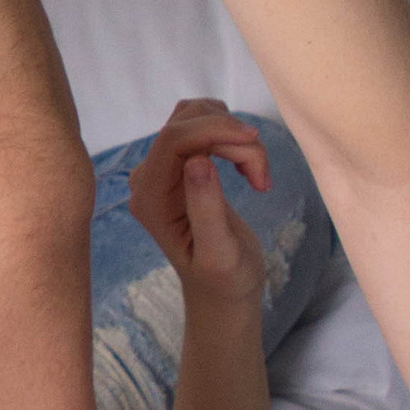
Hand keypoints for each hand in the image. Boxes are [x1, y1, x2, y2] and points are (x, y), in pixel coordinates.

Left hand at [128, 97, 272, 304]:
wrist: (222, 290)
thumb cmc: (224, 281)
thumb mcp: (221, 254)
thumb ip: (206, 209)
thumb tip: (197, 161)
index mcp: (150, 199)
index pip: (173, 139)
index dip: (214, 129)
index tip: (254, 142)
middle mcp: (147, 178)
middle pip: (186, 124)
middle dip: (231, 138)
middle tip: (262, 178)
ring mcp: (162, 169)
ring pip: (196, 119)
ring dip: (234, 137)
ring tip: (257, 176)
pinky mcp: (179, 164)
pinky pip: (202, 127)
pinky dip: (231, 137)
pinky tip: (247, 167)